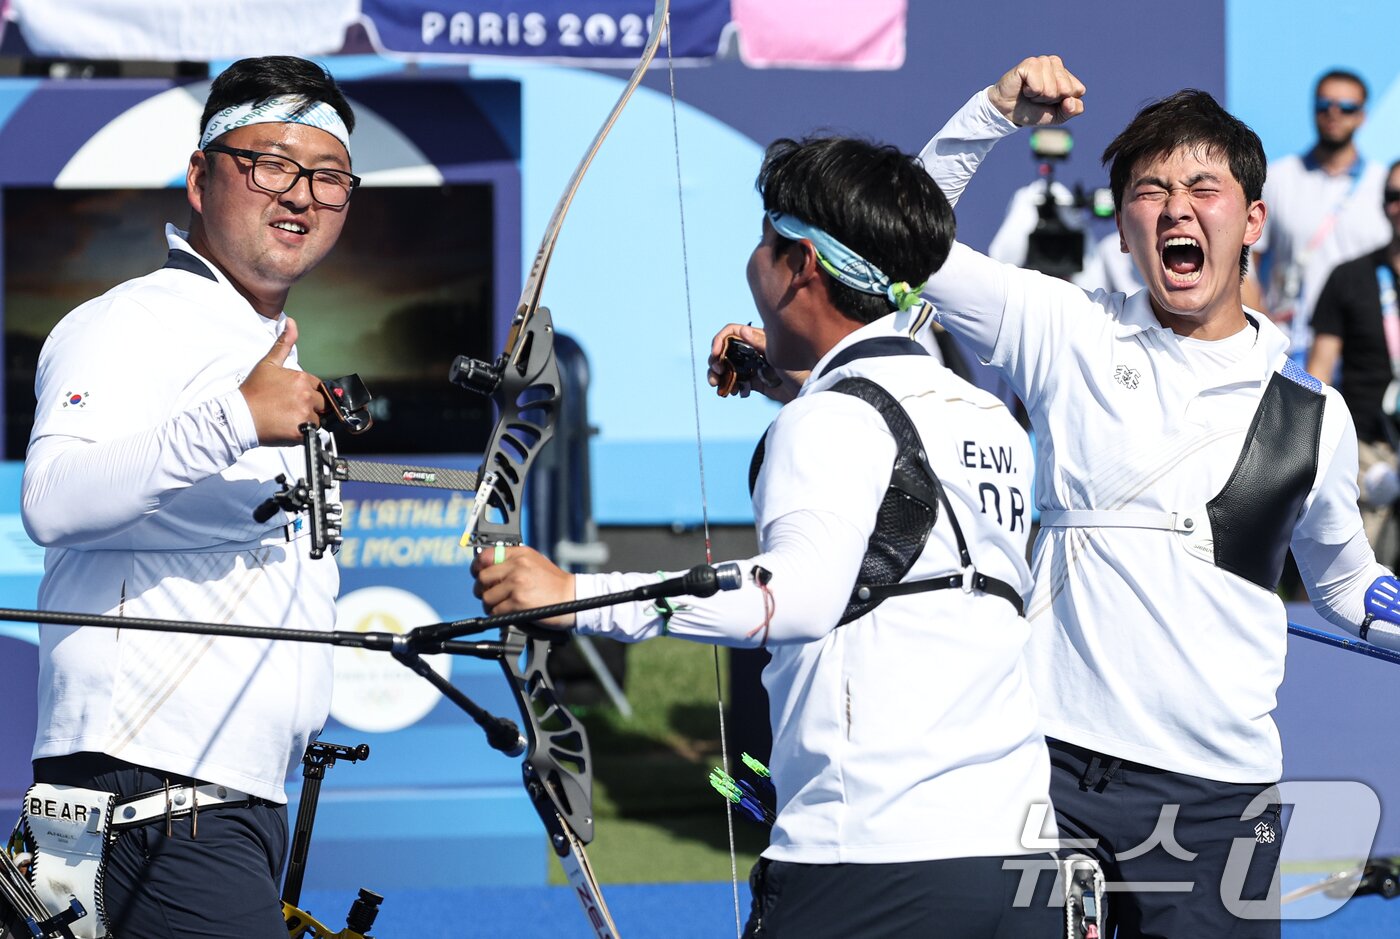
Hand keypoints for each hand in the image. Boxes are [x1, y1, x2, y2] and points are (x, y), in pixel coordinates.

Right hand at [239, 318, 325, 444]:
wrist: (239, 415)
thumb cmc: (253, 391)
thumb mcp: (268, 363)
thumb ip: (284, 344)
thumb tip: (291, 322)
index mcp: (301, 379)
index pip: (318, 387)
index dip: (307, 392)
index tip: (292, 396)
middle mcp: (306, 395)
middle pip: (321, 403)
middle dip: (310, 406)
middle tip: (289, 408)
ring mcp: (304, 414)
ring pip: (318, 419)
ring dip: (307, 419)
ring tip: (287, 417)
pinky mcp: (302, 431)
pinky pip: (311, 432)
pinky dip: (303, 432)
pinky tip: (287, 427)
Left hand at [470, 545, 576, 627]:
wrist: (573, 597)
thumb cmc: (554, 584)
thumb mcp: (535, 562)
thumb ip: (513, 561)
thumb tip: (487, 567)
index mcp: (520, 554)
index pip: (486, 556)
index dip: (477, 567)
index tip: (477, 574)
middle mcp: (518, 566)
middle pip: (482, 578)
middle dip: (482, 590)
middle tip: (490, 595)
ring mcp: (517, 584)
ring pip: (486, 597)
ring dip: (490, 605)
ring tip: (501, 606)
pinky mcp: (518, 602)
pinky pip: (496, 611)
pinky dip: (499, 615)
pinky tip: (509, 613)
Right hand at [707, 323, 803, 403]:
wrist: (810, 391)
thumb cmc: (800, 368)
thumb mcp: (779, 354)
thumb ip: (760, 342)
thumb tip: (742, 330)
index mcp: (757, 338)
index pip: (731, 332)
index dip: (719, 341)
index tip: (715, 355)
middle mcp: (752, 350)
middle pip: (725, 351)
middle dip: (716, 362)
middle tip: (715, 375)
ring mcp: (753, 366)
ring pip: (728, 368)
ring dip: (719, 377)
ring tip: (718, 387)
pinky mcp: (755, 381)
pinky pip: (737, 382)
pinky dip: (732, 387)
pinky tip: (737, 393)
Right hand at [987, 55, 1085, 126]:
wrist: (1007, 112)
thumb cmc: (1032, 111)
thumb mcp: (1057, 116)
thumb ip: (1072, 110)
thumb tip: (1070, 99)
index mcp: (1066, 74)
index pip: (1078, 90)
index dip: (1064, 103)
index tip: (1049, 102)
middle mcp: (1056, 63)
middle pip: (1066, 89)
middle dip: (1051, 100)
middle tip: (1037, 97)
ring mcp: (1043, 61)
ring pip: (1052, 89)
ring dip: (1039, 97)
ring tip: (1030, 93)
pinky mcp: (1030, 63)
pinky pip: (1038, 86)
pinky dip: (1031, 93)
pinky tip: (1024, 88)